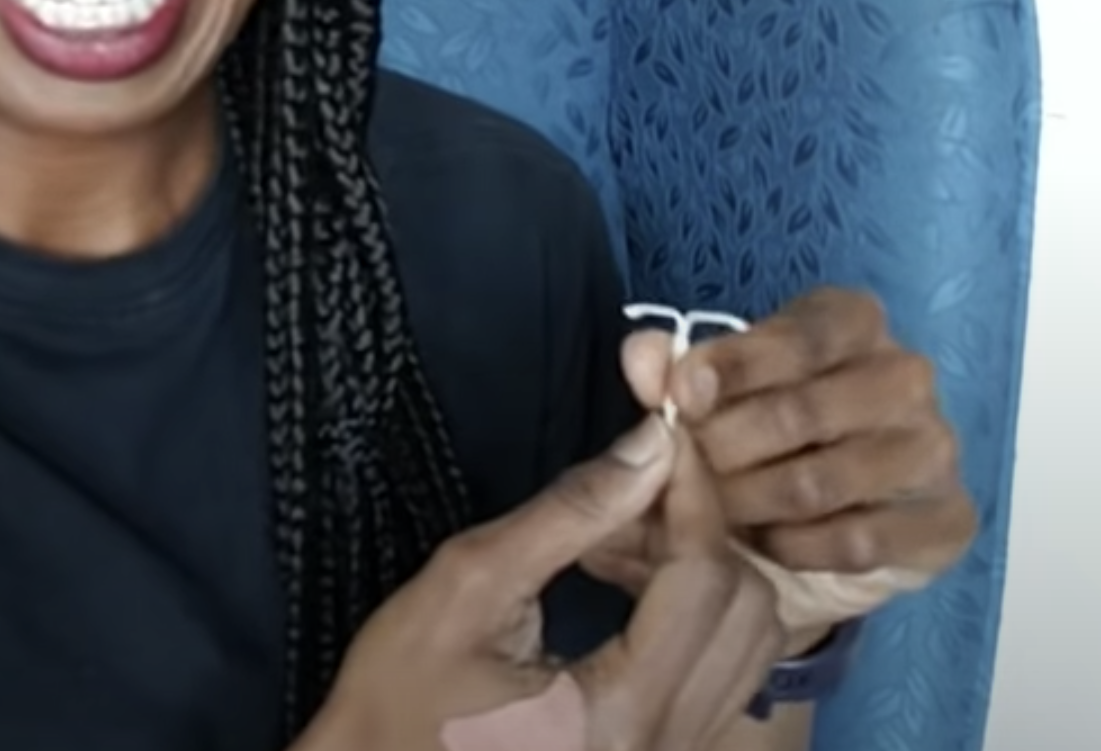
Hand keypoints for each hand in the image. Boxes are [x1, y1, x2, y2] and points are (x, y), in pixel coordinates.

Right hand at [309, 416, 782, 750]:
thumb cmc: (400, 693)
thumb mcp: (467, 585)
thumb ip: (569, 514)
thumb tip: (652, 445)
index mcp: (621, 712)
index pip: (705, 580)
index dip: (694, 494)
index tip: (665, 432)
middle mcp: (670, 746)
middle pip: (750, 612)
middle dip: (700, 532)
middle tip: (629, 492)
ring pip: (749, 643)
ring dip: (702, 571)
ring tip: (618, 539)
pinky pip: (724, 671)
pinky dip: (695, 612)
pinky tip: (626, 584)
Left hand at [588, 288, 976, 640]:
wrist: (797, 537)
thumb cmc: (748, 441)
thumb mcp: (698, 401)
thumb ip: (667, 371)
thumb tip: (643, 356)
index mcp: (849, 322)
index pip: (799, 336)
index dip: (733, 367)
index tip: (681, 397)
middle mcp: (904, 374)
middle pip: (803, 411)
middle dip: (725, 447)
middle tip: (686, 471)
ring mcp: (935, 447)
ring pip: (823, 480)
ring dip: (751, 502)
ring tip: (716, 511)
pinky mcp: (947, 519)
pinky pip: (858, 540)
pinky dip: (794, 548)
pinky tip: (768, 544)